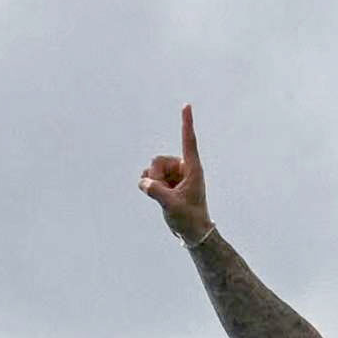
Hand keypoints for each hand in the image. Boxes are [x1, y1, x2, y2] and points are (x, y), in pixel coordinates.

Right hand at [139, 104, 213, 241]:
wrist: (192, 232)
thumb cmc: (189, 218)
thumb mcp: (172, 206)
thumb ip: (157, 193)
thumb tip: (144, 182)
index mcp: (192, 169)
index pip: (188, 141)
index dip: (186, 122)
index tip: (186, 105)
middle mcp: (183, 168)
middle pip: (158, 160)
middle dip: (155, 176)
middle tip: (163, 193)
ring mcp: (174, 174)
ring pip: (152, 169)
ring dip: (152, 182)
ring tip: (164, 197)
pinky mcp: (166, 182)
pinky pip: (148, 176)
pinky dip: (148, 185)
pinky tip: (156, 194)